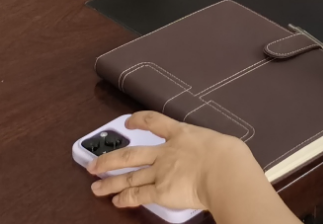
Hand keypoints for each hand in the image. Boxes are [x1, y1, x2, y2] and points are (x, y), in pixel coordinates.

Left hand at [89, 110, 257, 211]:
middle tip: (94, 165)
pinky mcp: (161, 191)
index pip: (154, 121)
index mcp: (181, 134)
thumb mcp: (218, 142)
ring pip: (130, 176)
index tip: (128, 122)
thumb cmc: (228, 155)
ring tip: (95, 187)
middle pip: (131, 154)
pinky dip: (126, 198)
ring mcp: (161, 171)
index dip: (139, 120)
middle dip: (110, 160)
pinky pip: (139, 195)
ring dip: (111, 182)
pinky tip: (116, 201)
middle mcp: (166, 152)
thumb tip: (218, 155)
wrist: (224, 169)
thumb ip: (208, 148)